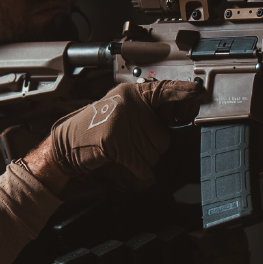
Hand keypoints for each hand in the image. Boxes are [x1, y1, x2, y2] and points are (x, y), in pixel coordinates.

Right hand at [23, 81, 203, 193]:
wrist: (65, 145)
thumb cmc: (92, 132)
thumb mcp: (120, 113)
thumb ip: (144, 114)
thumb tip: (174, 118)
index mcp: (130, 94)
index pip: (163, 91)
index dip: (181, 93)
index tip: (197, 91)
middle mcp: (128, 103)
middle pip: (163, 136)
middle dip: (151, 148)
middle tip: (129, 145)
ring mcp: (121, 121)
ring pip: (154, 153)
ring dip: (143, 160)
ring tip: (122, 152)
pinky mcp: (115, 141)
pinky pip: (142, 165)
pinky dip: (137, 172)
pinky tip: (124, 164)